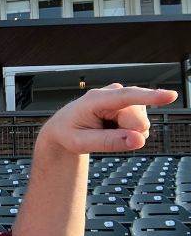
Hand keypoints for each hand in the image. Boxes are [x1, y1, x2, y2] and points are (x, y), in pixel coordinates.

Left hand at [39, 84, 176, 153]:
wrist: (64, 128)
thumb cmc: (68, 133)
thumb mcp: (81, 143)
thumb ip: (109, 142)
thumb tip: (139, 140)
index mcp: (95, 99)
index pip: (126, 97)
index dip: (150, 97)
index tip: (170, 96)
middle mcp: (112, 93)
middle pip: (137, 121)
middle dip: (127, 134)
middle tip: (103, 135)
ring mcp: (122, 97)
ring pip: (141, 123)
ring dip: (125, 133)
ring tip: (104, 130)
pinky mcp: (129, 103)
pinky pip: (139, 124)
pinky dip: (127, 131)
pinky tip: (112, 127)